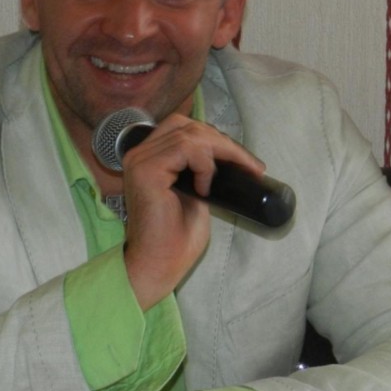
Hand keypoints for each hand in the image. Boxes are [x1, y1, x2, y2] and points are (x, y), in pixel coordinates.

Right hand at [120, 115, 264, 309]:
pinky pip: (186, 149)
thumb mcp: (196, 194)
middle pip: (187, 125)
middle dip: (224, 142)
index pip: (183, 129)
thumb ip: (201, 171)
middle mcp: (140, 154)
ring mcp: (140, 161)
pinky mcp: (146, 171)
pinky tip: (206, 188)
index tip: (246, 162)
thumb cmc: (175, 239)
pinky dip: (204, 164)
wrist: (159, 265)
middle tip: (250, 166)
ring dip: (223, 150)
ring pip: (190, 133)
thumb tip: (227, 157)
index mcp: (149, 158)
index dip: (216, 138)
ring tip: (238, 172)